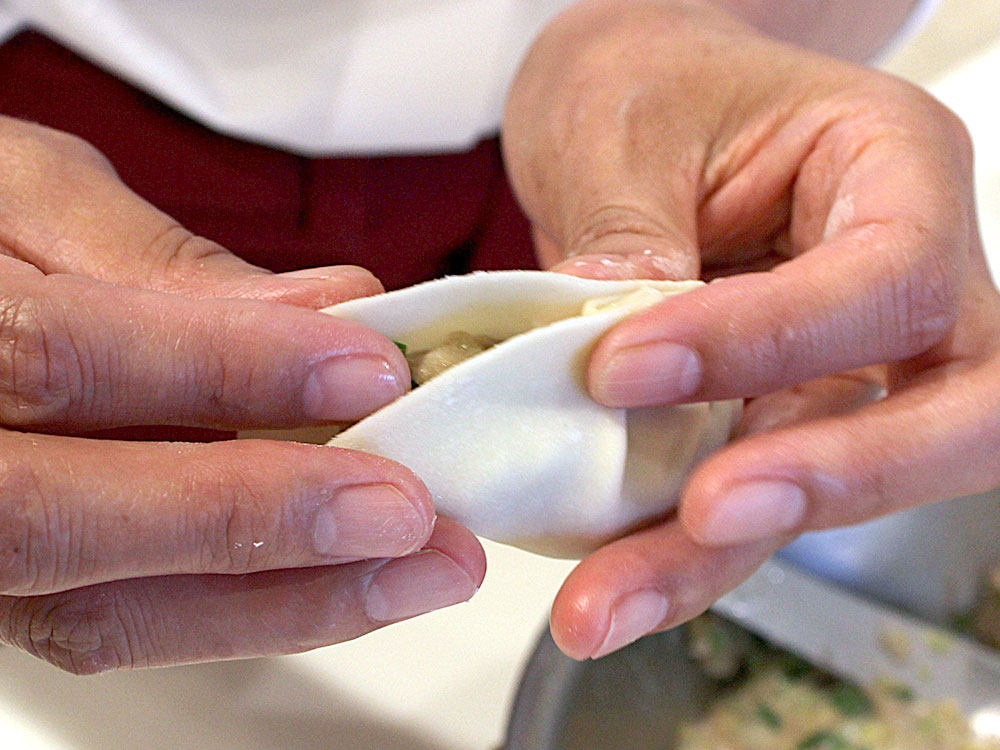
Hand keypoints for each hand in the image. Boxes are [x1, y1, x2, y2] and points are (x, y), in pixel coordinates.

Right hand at [0, 117, 483, 672]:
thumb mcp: (29, 198)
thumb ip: (158, 261)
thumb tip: (324, 306)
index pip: (61, 357)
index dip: (223, 366)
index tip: (368, 369)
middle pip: (63, 526)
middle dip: (260, 521)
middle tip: (409, 510)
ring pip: (95, 614)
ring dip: (279, 602)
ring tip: (414, 572)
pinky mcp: (15, 588)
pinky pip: (119, 624)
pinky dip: (247, 610)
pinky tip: (345, 579)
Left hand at [503, 0, 997, 657]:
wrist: (630, 97)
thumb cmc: (646, 77)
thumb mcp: (622, 122)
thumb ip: (629, 235)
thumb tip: (609, 351)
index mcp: (893, 169)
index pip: (883, 277)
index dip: (767, 338)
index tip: (624, 366)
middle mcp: (900, 279)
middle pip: (944, 416)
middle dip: (825, 484)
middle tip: (708, 521)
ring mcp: (845, 359)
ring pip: (828, 482)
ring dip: (717, 554)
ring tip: (605, 604)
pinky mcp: (775, 412)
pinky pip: (749, 490)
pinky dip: (678, 543)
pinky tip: (606, 577)